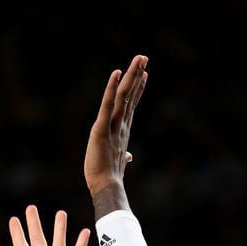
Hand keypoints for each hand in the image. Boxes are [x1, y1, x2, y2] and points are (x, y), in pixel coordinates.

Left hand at [84, 54, 147, 199]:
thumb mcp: (118, 162)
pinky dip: (111, 88)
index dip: (138, 89)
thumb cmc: (109, 178)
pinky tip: (117, 73)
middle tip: (144, 57)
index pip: (131, 105)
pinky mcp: (101, 129)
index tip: (144, 74)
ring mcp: (113, 126)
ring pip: (124, 96)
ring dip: (131, 75)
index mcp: (122, 131)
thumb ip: (124, 155)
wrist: (107, 188)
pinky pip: (107, 105)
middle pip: (130, 96)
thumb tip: (130, 157)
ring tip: (139, 58)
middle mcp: (121, 125)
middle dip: (137, 75)